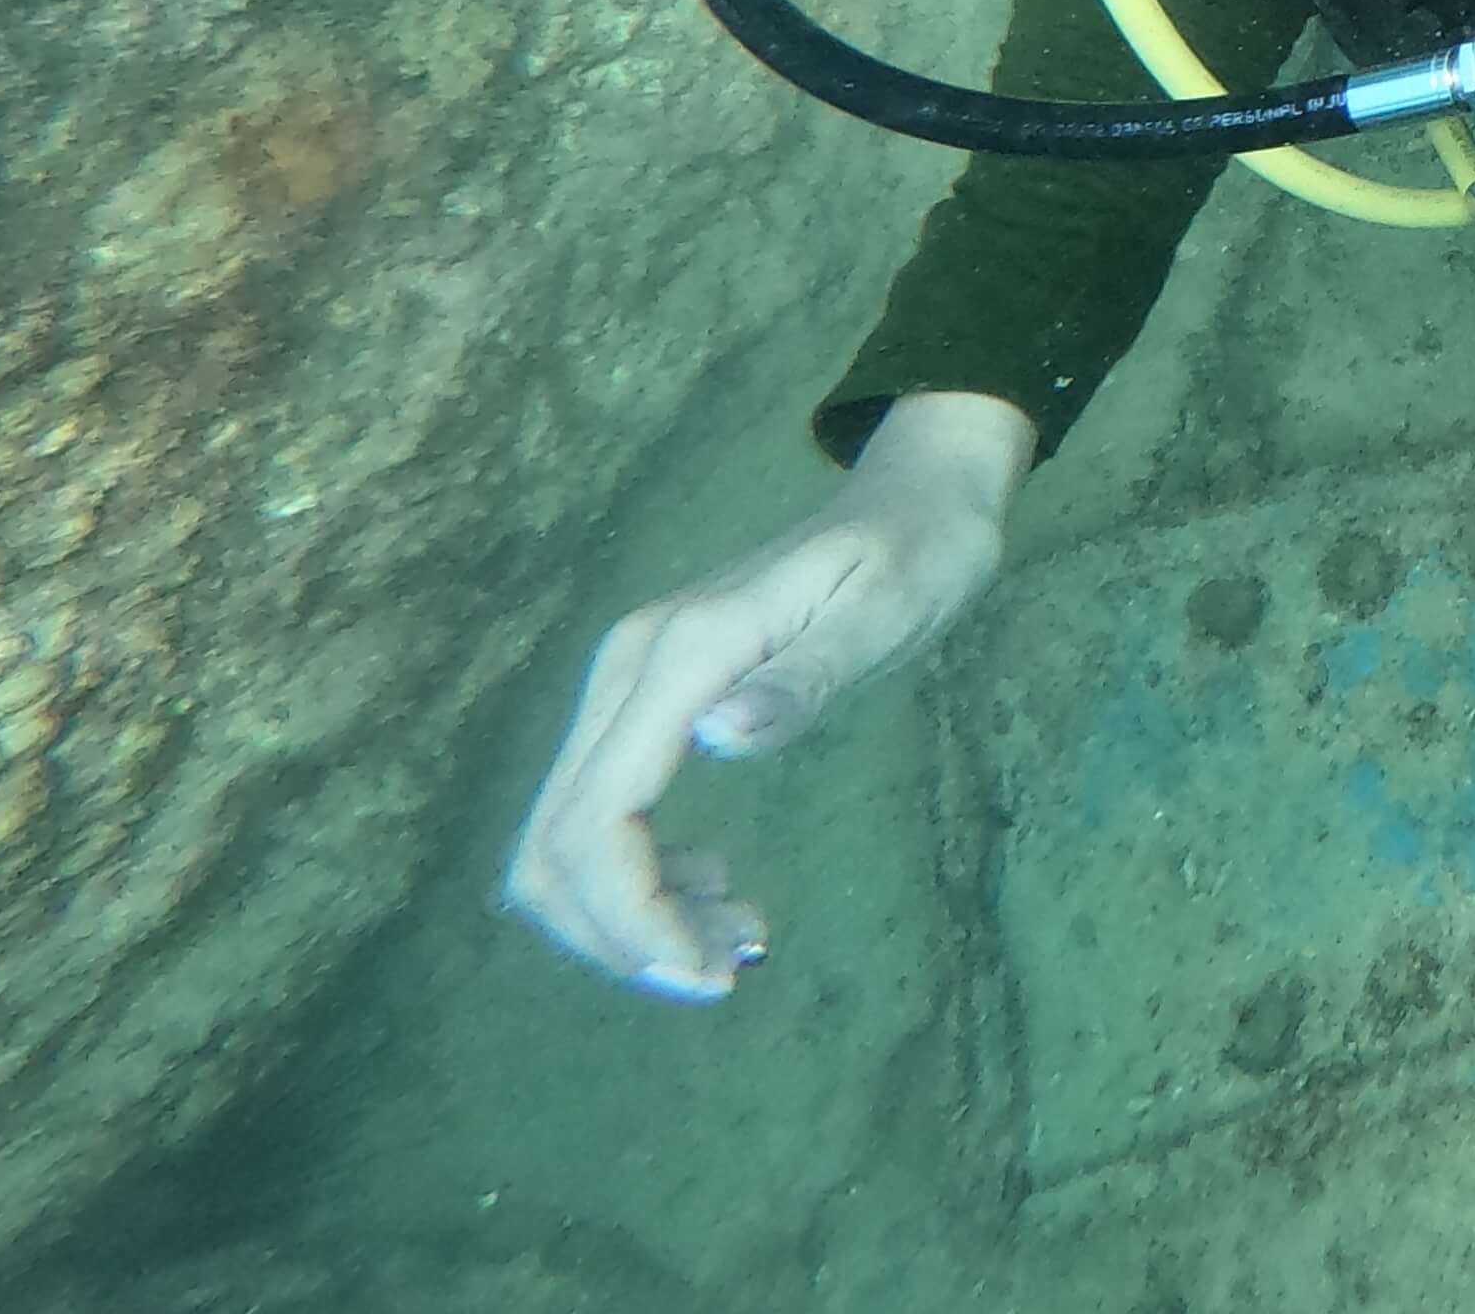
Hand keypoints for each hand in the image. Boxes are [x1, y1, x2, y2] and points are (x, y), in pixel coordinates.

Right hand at [498, 391, 1032, 999]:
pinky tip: (721, 893)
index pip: (599, 816)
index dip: (630, 915)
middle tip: (722, 974)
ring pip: (570, 839)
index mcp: (678, 656)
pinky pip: (606, 814)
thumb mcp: (883, 617)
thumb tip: (718, 735)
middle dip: (623, 933)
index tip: (706, 975)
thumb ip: (802, 679)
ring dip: (634, 914)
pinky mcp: (648, 702)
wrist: (915, 499)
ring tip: (738, 943)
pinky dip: (648, 878)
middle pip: (558, 843)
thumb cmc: (915, 555)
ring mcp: (630, 686)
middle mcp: (628, 671)